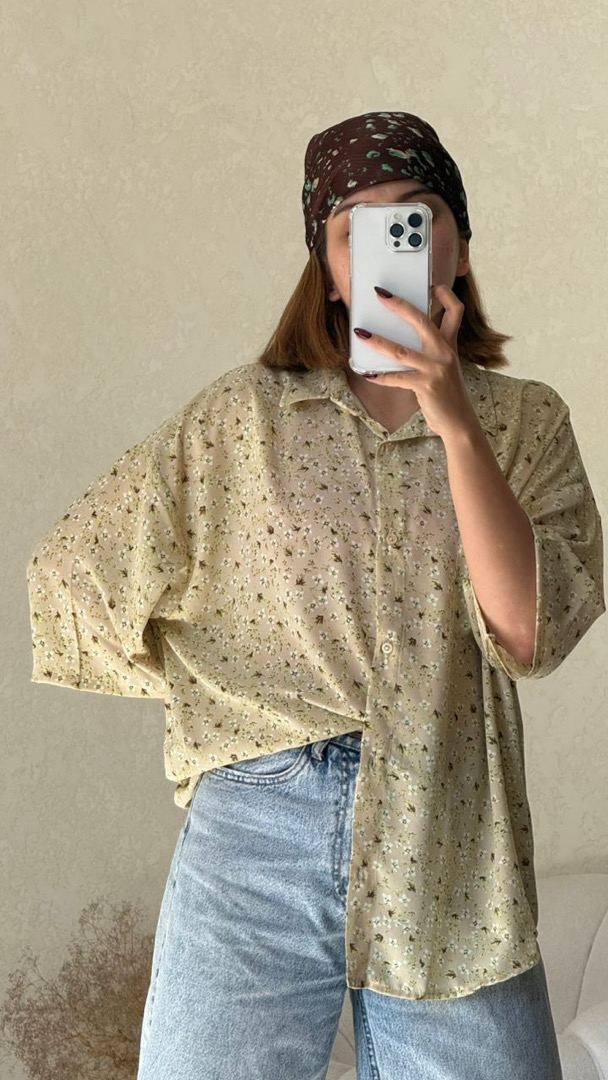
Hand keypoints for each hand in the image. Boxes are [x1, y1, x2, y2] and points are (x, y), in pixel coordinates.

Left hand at [353, 283, 478, 440]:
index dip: (446, 295)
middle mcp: (444, 352)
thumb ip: (429, 350)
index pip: (455, 311)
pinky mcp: (426, 385)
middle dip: (400, 305)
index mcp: (449, 344)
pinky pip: (397, 378)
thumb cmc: (446, 393)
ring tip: (361, 334)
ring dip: (378, 341)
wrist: (458, 421)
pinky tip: (368, 374)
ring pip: (401, 350)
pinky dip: (380, 377)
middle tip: (381, 295)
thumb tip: (398, 338)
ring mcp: (436, 368)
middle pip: (422, 320)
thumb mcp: (444, 366)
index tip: (433, 285)